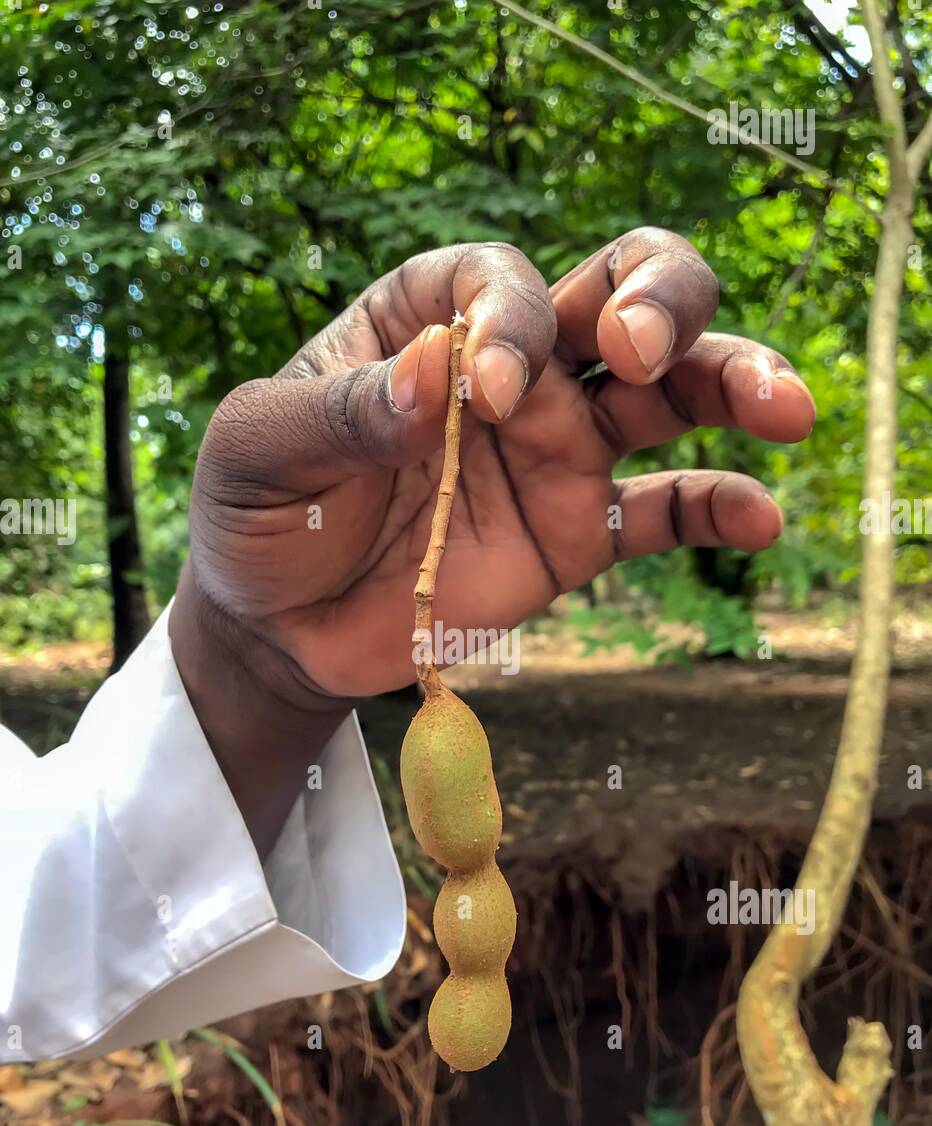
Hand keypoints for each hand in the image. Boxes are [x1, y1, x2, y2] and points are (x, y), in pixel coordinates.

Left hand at [183, 232, 813, 702]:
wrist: (282, 632)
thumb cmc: (260, 521)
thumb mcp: (258, 451)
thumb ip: (339, 410)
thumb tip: (439, 372)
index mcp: (426, 318)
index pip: (502, 283)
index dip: (511, 320)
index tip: (479, 394)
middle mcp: (510, 371)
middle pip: (621, 294)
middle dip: (659, 302)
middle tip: (644, 355)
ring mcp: (555, 449)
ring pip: (669, 391)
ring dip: (732, 381)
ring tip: (784, 406)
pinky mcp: (578, 531)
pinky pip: (664, 509)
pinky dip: (719, 508)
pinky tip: (762, 516)